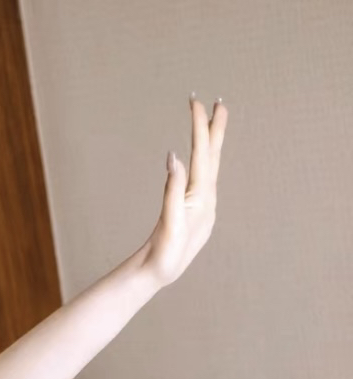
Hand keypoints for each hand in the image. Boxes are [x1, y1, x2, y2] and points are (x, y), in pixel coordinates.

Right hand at [138, 96, 227, 287]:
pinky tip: (198, 159)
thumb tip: (175, 156)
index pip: (202, 154)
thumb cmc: (165, 254)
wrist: (160, 275)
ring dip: (210, 143)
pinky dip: (201, 161)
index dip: (200, 127)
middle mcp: (206, 198)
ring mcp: (202, 204)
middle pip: (212, 156)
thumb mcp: (170, 222)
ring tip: (211, 124)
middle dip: (215, 128)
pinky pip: (200, 177)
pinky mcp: (194, 210)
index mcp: (200, 197)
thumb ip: (173, 189)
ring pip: (208, 165)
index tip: (196, 103)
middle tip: (219, 102)